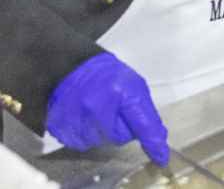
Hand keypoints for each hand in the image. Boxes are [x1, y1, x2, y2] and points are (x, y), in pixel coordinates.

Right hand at [47, 53, 168, 164]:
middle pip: (120, 137)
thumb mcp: (134, 85)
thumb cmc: (108, 77)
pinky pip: (82, 143)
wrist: (72, 68)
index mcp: (121, 92)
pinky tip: (84, 118)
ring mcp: (76, 119)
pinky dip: (86, 134)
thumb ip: (146, 112)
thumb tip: (158, 137)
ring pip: (100, 142)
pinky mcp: (61, 128)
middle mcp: (97, 107)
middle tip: (114, 110)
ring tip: (97, 111)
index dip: (152, 141)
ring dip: (103, 132)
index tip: (161, 157)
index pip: (142, 123)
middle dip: (121, 128)